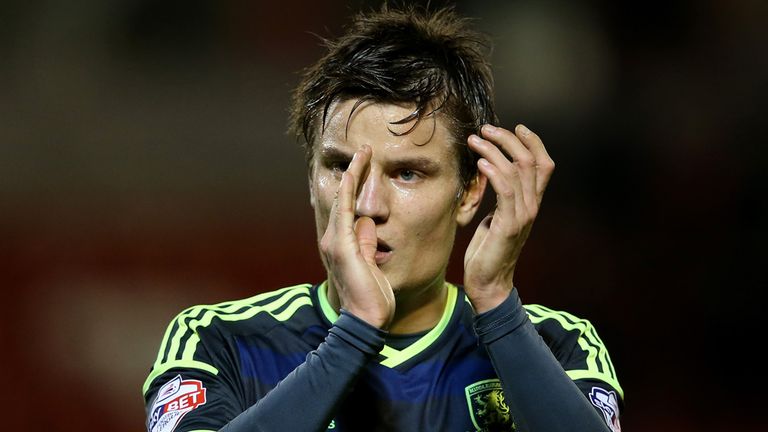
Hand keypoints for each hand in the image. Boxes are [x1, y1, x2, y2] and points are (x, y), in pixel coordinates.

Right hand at [319, 145, 394, 328]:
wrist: (365, 320)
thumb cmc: (372, 298)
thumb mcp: (373, 265)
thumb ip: (369, 244)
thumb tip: (369, 225)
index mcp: (341, 245)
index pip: (346, 208)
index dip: (354, 186)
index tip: (364, 166)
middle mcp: (333, 240)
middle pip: (342, 198)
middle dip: (353, 173)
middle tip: (363, 150)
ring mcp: (335, 242)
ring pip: (342, 200)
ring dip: (353, 174)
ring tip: (363, 153)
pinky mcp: (343, 246)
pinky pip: (345, 212)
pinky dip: (348, 191)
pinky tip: (353, 173)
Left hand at [464, 124, 553, 312]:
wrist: (489, 284)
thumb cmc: (489, 250)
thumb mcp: (497, 217)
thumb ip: (502, 197)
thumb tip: (491, 172)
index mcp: (532, 202)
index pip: (544, 164)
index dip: (534, 142)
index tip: (516, 127)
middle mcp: (532, 206)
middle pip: (530, 160)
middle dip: (508, 140)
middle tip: (485, 130)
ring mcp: (523, 215)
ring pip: (516, 171)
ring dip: (494, 151)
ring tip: (475, 141)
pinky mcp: (509, 225)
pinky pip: (505, 191)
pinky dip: (494, 173)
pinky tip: (481, 163)